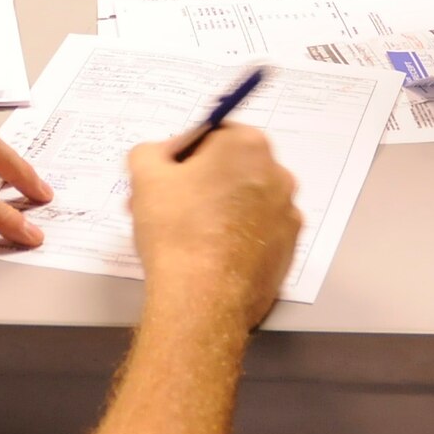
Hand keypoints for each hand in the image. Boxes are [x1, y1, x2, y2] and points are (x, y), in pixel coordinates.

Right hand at [127, 125, 299, 331]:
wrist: (202, 298)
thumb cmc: (175, 228)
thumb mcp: (144, 174)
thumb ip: (151, 151)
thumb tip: (160, 155)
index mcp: (248, 145)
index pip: (212, 135)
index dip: (184, 155)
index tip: (166, 177)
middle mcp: (278, 174)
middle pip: (232, 168)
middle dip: (200, 182)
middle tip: (166, 206)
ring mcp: (288, 214)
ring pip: (246, 201)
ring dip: (219, 209)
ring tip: (183, 235)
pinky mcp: (289, 249)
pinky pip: (258, 232)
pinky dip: (237, 237)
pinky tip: (209, 254)